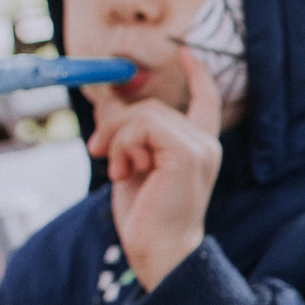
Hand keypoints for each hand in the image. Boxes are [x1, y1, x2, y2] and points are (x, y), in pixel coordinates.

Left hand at [87, 47, 223, 290]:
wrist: (159, 252)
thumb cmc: (147, 219)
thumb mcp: (131, 167)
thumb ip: (125, 136)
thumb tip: (107, 105)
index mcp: (197, 149)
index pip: (206, 102)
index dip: (198, 75)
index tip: (186, 52)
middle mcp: (205, 145)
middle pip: (151, 107)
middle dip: (115, 125)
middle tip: (98, 154)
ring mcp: (199, 148)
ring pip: (143, 114)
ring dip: (115, 139)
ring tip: (115, 170)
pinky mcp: (186, 153)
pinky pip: (142, 125)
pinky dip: (122, 144)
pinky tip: (124, 170)